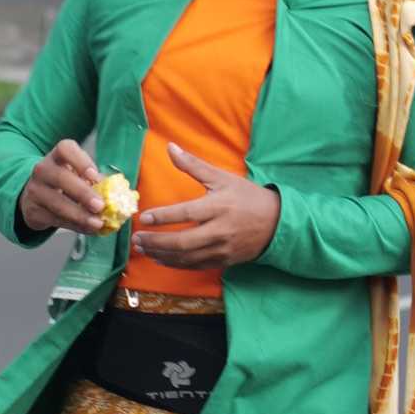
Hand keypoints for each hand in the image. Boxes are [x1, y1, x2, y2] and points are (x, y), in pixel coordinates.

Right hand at [18, 139, 103, 234]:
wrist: (35, 197)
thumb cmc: (64, 183)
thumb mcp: (77, 176)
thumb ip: (95, 181)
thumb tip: (117, 194)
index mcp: (57, 156)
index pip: (65, 149)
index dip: (80, 161)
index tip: (93, 175)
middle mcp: (43, 170)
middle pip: (61, 177)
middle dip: (82, 193)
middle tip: (100, 205)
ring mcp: (35, 190)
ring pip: (57, 203)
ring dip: (80, 215)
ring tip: (97, 223)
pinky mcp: (33, 211)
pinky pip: (55, 219)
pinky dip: (75, 226)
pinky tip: (88, 228)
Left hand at [134, 145, 282, 268]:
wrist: (277, 223)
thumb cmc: (247, 196)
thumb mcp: (222, 177)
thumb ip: (194, 165)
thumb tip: (170, 147)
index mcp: (219, 206)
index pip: (186, 213)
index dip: (163, 216)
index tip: (144, 217)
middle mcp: (220, 229)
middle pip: (183, 241)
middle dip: (157, 242)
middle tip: (137, 239)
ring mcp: (222, 248)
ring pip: (187, 257)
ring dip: (162, 255)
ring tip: (143, 249)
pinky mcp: (224, 261)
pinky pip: (195, 266)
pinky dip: (176, 264)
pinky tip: (161, 259)